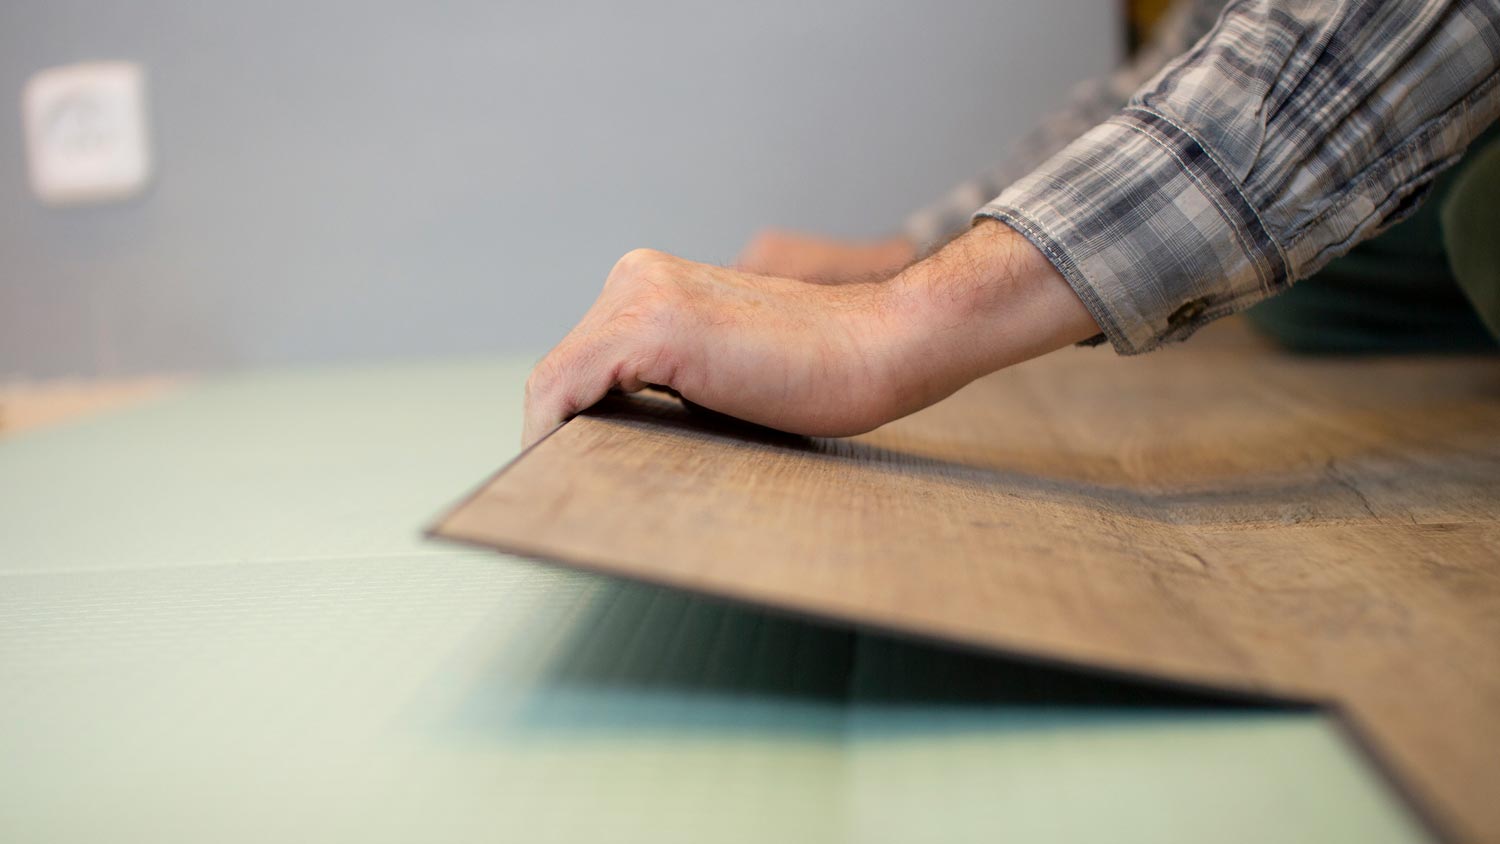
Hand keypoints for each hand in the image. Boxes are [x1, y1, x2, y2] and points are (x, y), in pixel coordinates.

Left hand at [523, 220, 1099, 445]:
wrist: (884, 345)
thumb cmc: (822, 371)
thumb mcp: (726, 368)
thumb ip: (672, 381)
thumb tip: (618, 436)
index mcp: (653, 283)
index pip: (580, 364)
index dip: (570, 423)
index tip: (573, 474)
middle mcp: (636, 277)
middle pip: (563, 373)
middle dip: (562, 435)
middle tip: (571, 495)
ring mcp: (641, 297)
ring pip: (555, 384)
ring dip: (558, 441)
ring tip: (574, 494)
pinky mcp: (653, 329)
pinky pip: (564, 389)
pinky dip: (554, 434)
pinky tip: (570, 472)